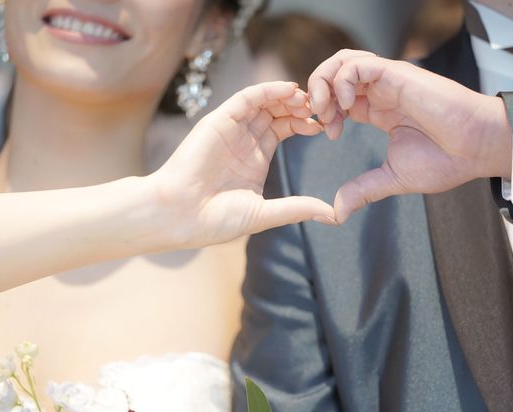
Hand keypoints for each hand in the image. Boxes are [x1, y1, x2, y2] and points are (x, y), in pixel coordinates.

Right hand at [154, 81, 336, 246]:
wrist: (179, 217)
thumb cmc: (215, 220)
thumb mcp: (264, 214)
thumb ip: (297, 209)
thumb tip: (332, 215)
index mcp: (255, 160)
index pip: (284, 130)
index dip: (305, 124)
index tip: (325, 126)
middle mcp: (244, 141)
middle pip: (277, 112)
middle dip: (300, 107)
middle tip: (322, 107)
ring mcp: (231, 130)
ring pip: (264, 102)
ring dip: (287, 96)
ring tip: (308, 98)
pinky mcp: (219, 121)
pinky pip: (246, 98)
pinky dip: (267, 90)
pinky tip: (288, 90)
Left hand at [308, 50, 512, 222]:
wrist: (475, 150)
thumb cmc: (445, 161)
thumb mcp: (391, 178)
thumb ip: (362, 191)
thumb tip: (336, 213)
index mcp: (378, 111)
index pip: (338, 98)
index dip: (322, 112)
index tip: (324, 133)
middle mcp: (380, 93)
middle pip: (334, 74)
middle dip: (315, 93)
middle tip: (317, 119)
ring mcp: (388, 82)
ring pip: (342, 62)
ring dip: (324, 83)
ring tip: (326, 111)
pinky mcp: (397, 76)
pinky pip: (358, 65)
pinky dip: (342, 81)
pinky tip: (346, 106)